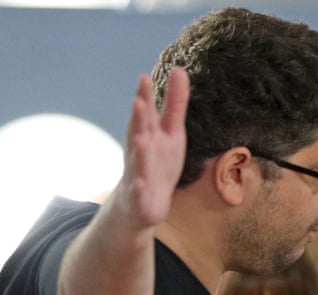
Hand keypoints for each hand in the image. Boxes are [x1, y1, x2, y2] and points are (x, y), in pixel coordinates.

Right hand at [111, 68, 188, 228]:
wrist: (143, 201)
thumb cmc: (158, 160)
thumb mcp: (171, 131)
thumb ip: (175, 103)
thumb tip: (179, 69)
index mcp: (148, 134)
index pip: (147, 113)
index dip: (145, 97)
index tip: (144, 78)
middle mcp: (140, 150)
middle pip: (139, 133)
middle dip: (139, 119)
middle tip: (139, 101)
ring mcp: (138, 173)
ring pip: (138, 162)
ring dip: (139, 151)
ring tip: (141, 140)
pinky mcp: (139, 196)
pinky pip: (138, 192)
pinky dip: (139, 188)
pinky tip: (140, 184)